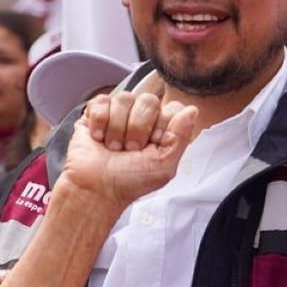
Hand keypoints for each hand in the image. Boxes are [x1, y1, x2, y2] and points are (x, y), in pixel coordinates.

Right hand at [58, 90, 199, 216]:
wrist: (96, 188)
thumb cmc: (128, 182)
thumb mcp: (164, 166)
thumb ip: (180, 137)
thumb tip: (192, 110)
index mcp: (162, 129)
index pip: (172, 108)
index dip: (162, 126)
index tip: (152, 146)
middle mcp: (141, 118)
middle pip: (149, 100)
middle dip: (138, 128)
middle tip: (130, 149)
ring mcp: (118, 113)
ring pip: (124, 99)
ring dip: (117, 128)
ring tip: (113, 147)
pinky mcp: (94, 113)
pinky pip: (101, 101)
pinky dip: (99, 122)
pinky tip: (98, 138)